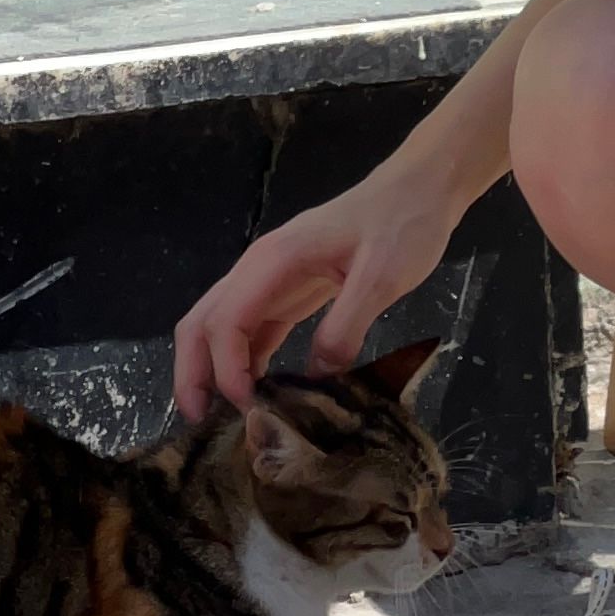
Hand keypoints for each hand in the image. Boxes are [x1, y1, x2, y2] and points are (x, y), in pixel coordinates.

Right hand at [171, 154, 466, 421]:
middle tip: (201, 425)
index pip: (225, 322)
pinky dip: (247, 363)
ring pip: (223, 330)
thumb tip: (316, 378)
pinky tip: (261, 395)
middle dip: (194, 374)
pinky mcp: (291, 292)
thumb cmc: (402, 224)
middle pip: (203, 323)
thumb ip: (346, 326)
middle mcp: (260, 270)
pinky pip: (255, 332)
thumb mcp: (383, 277)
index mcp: (274, 261)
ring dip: (217, 372)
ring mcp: (272, 281)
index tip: (248, 409)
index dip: (225, 370)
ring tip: (229, 422)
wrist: (420, 190)